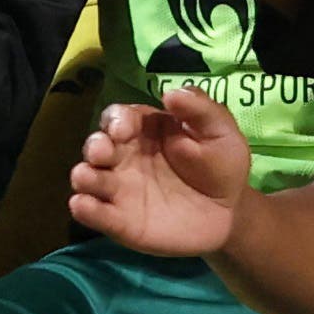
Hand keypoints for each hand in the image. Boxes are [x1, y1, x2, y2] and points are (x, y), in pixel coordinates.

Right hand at [69, 85, 255, 260]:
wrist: (230, 211)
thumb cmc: (220, 165)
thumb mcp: (220, 131)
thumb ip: (199, 109)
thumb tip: (171, 92)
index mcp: (143, 130)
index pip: (118, 118)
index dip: (116, 119)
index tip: (124, 128)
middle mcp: (124, 157)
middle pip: (97, 146)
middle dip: (94, 145)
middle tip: (102, 151)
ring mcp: (119, 190)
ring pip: (89, 179)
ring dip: (84, 176)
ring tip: (86, 176)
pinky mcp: (120, 221)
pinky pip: (97, 214)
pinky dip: (85, 210)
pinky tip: (83, 205)